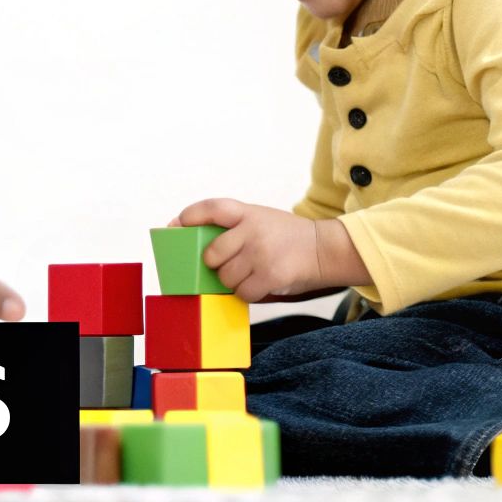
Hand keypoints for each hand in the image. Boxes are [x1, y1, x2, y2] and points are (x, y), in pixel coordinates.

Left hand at [173, 198, 322, 302]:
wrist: (325, 250)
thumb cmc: (287, 237)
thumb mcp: (260, 219)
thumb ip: (233, 226)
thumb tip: (191, 237)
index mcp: (248, 212)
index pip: (211, 208)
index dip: (190, 216)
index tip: (177, 225)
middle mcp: (253, 230)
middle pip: (212, 254)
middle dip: (214, 264)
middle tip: (228, 264)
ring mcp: (261, 253)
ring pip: (226, 277)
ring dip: (233, 282)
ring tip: (250, 274)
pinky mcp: (270, 275)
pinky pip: (242, 292)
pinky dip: (247, 293)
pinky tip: (259, 284)